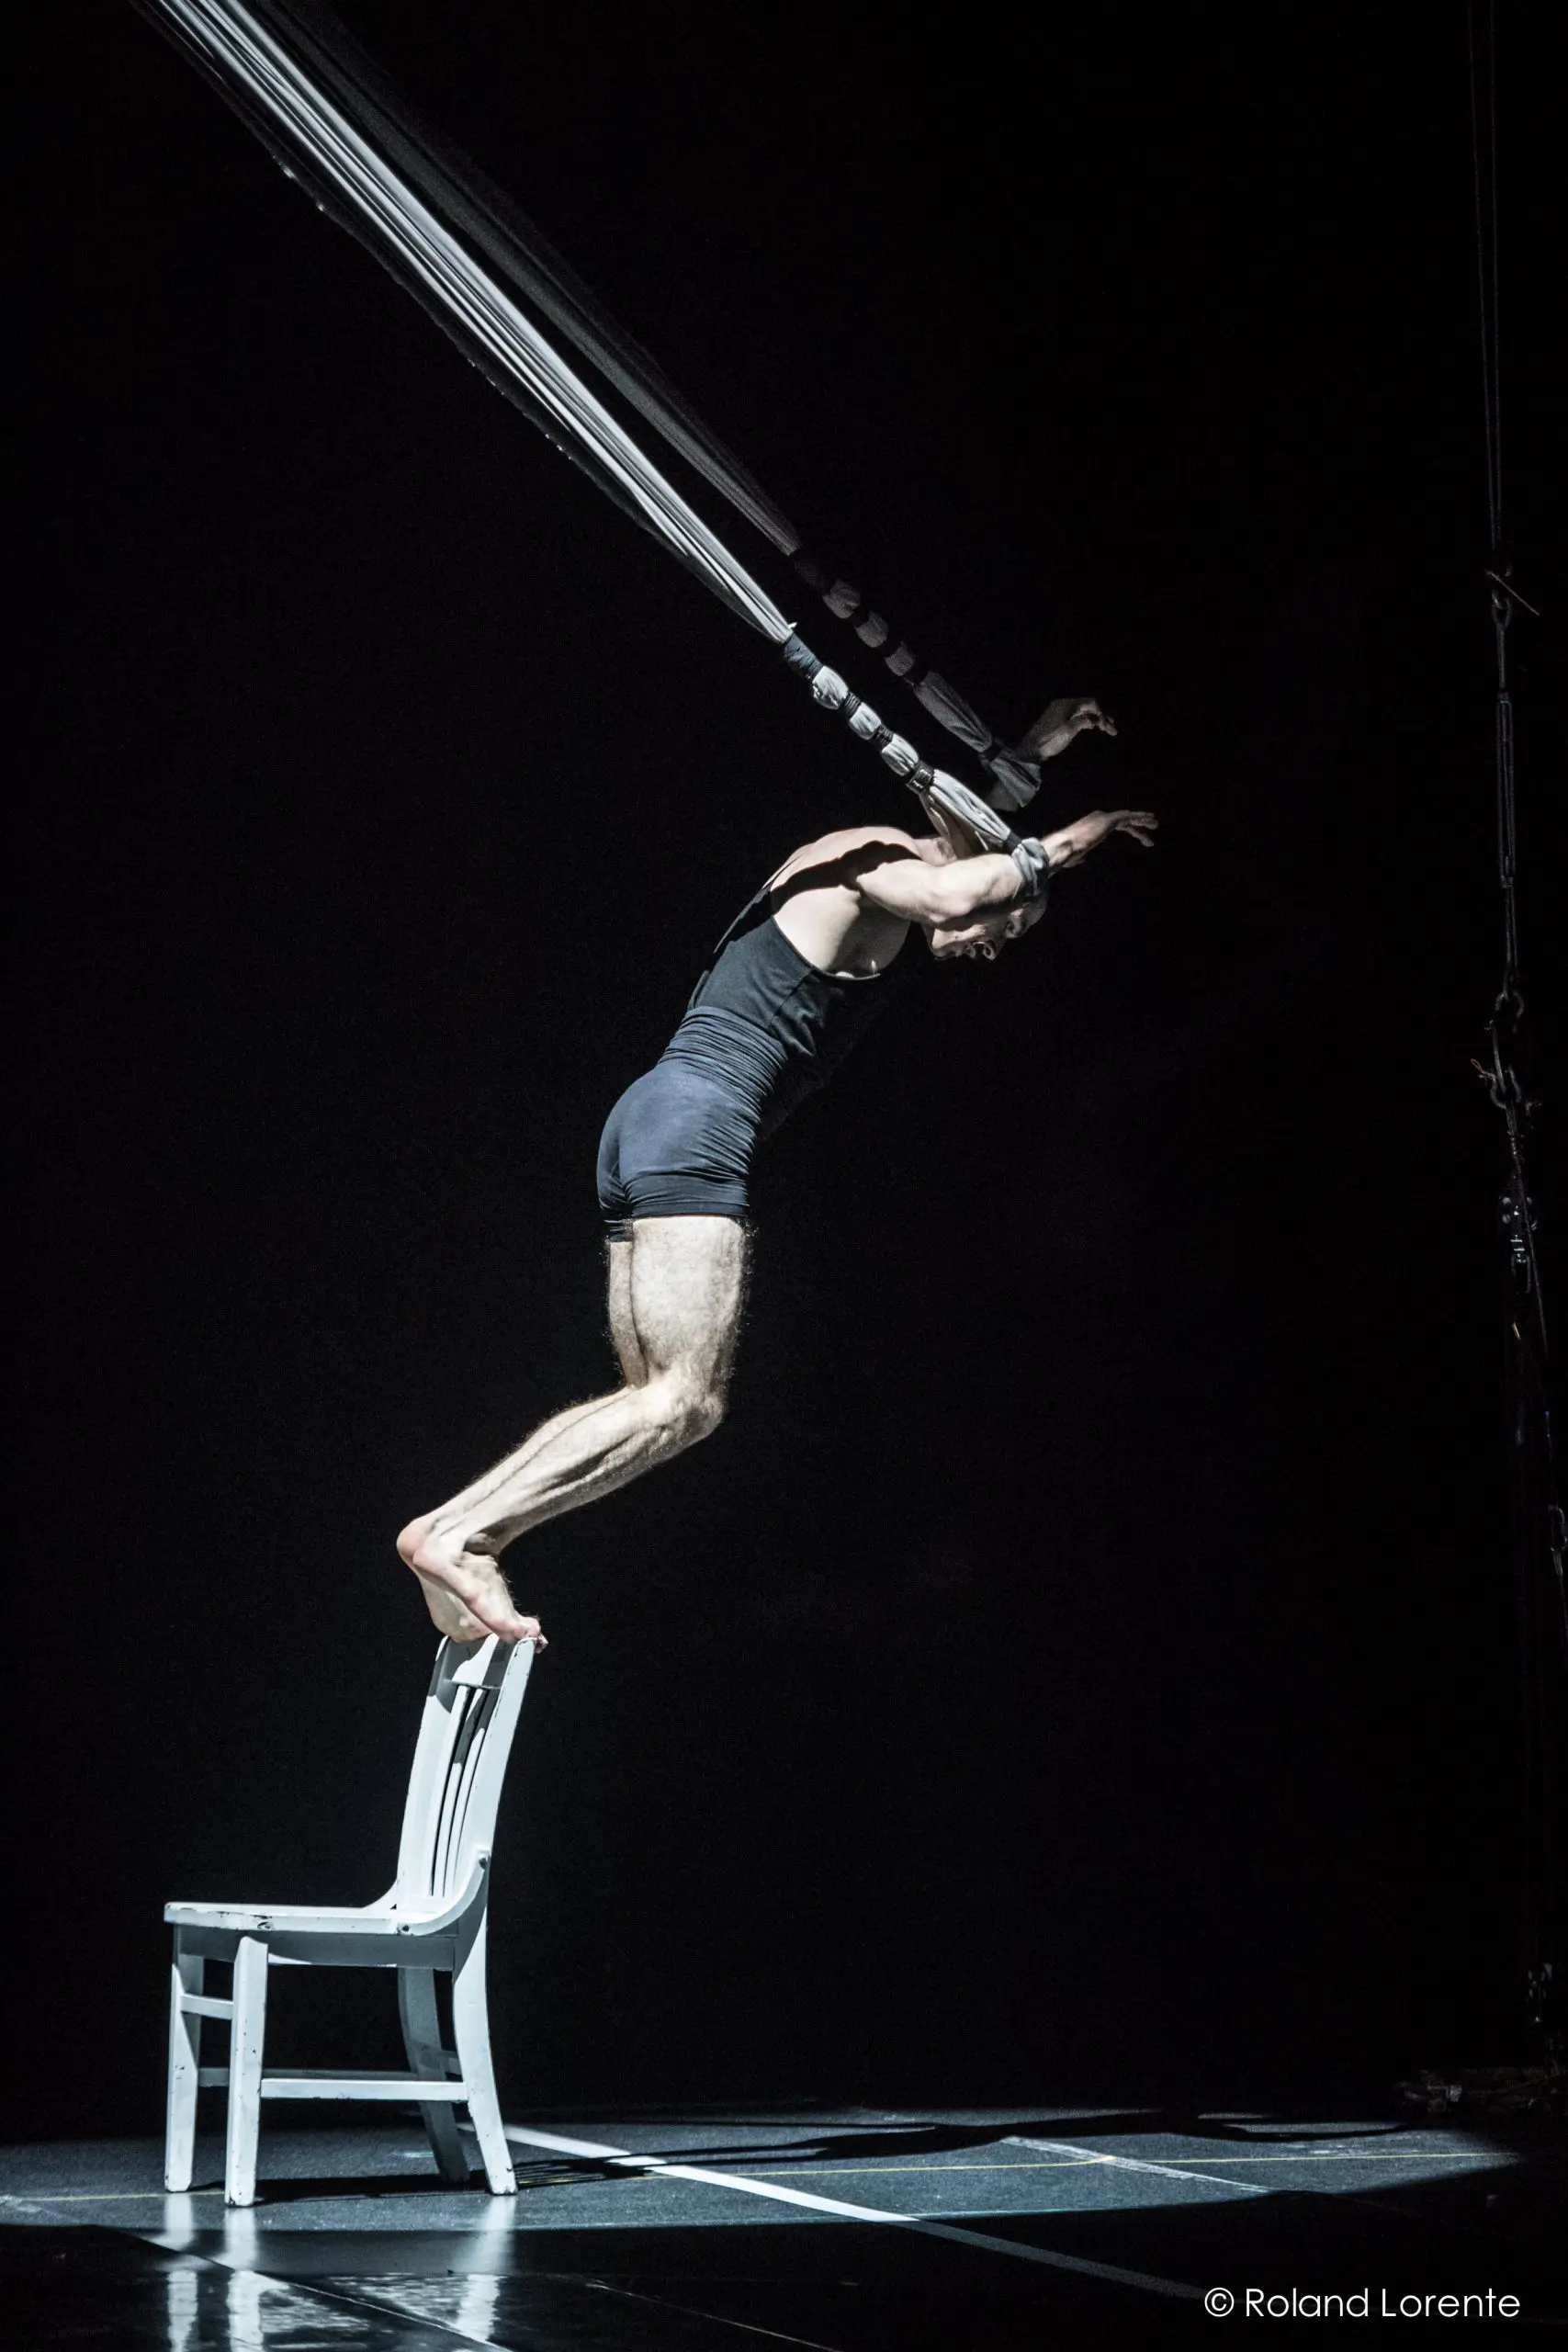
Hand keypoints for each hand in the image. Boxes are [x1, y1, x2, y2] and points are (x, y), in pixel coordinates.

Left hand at [1015, 697, 1117, 764]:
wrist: (1030, 750)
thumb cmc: (1049, 740)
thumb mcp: (1069, 730)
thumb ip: (1084, 722)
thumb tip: (1097, 719)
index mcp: (1066, 704)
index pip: (1090, 702)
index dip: (1101, 713)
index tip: (1107, 727)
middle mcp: (1064, 704)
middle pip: (1088, 706)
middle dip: (1101, 716)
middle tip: (1113, 728)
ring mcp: (1060, 712)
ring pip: (1083, 712)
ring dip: (1095, 719)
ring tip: (1107, 729)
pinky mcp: (1058, 720)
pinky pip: (1076, 716)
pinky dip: (1086, 721)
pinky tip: (1092, 727)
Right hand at [1041, 809, 1157, 868]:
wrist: (1063, 847)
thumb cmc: (1067, 853)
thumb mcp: (1076, 854)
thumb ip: (1081, 854)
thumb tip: (1081, 858)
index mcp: (1094, 825)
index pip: (1117, 826)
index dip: (1131, 830)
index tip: (1142, 838)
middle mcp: (1099, 818)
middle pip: (1125, 821)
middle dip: (1139, 825)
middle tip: (1153, 829)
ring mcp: (1104, 817)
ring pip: (1128, 817)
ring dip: (1142, 821)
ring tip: (1155, 825)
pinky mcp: (1108, 820)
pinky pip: (1127, 816)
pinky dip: (1138, 817)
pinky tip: (1148, 820)